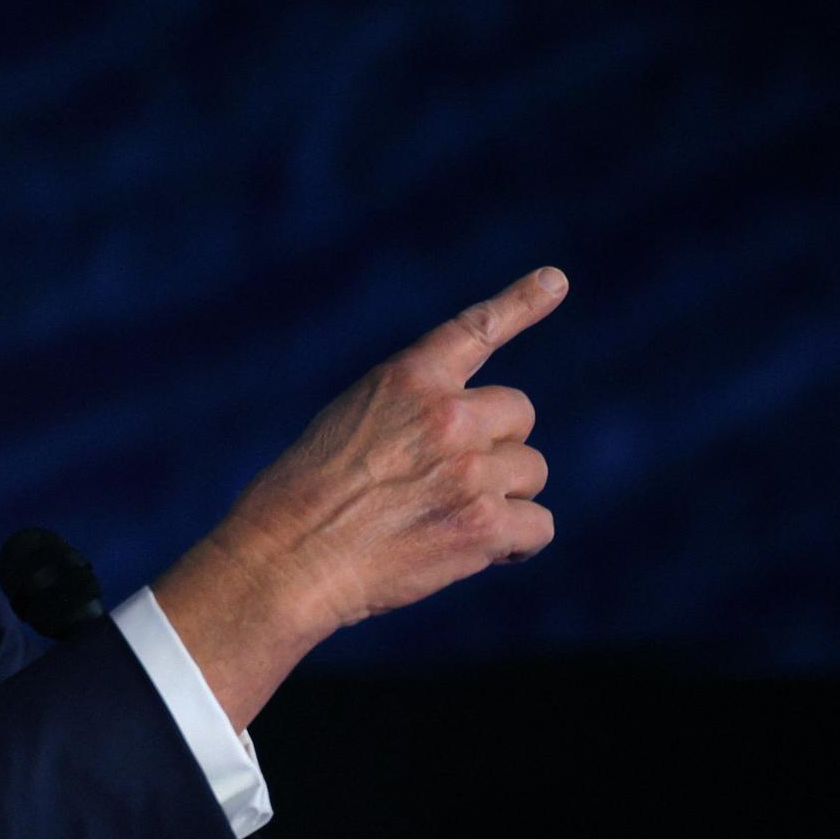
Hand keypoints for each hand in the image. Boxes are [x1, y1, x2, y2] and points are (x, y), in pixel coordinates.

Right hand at [155, 267, 567, 729]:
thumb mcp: (346, 424)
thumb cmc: (299, 499)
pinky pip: (538, 525)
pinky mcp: (483, 525)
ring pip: (530, 471)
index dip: (520, 303)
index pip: (475, 329)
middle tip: (454, 481)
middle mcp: (447, 414)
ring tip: (447, 522)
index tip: (555, 280)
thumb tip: (469, 444)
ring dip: (502, 495)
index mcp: (406, 379)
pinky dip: (514, 542)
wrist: (284, 557)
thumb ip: (409, 416)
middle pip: (518, 414)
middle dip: (496, 445)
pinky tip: (476, 552)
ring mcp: (470, 469)